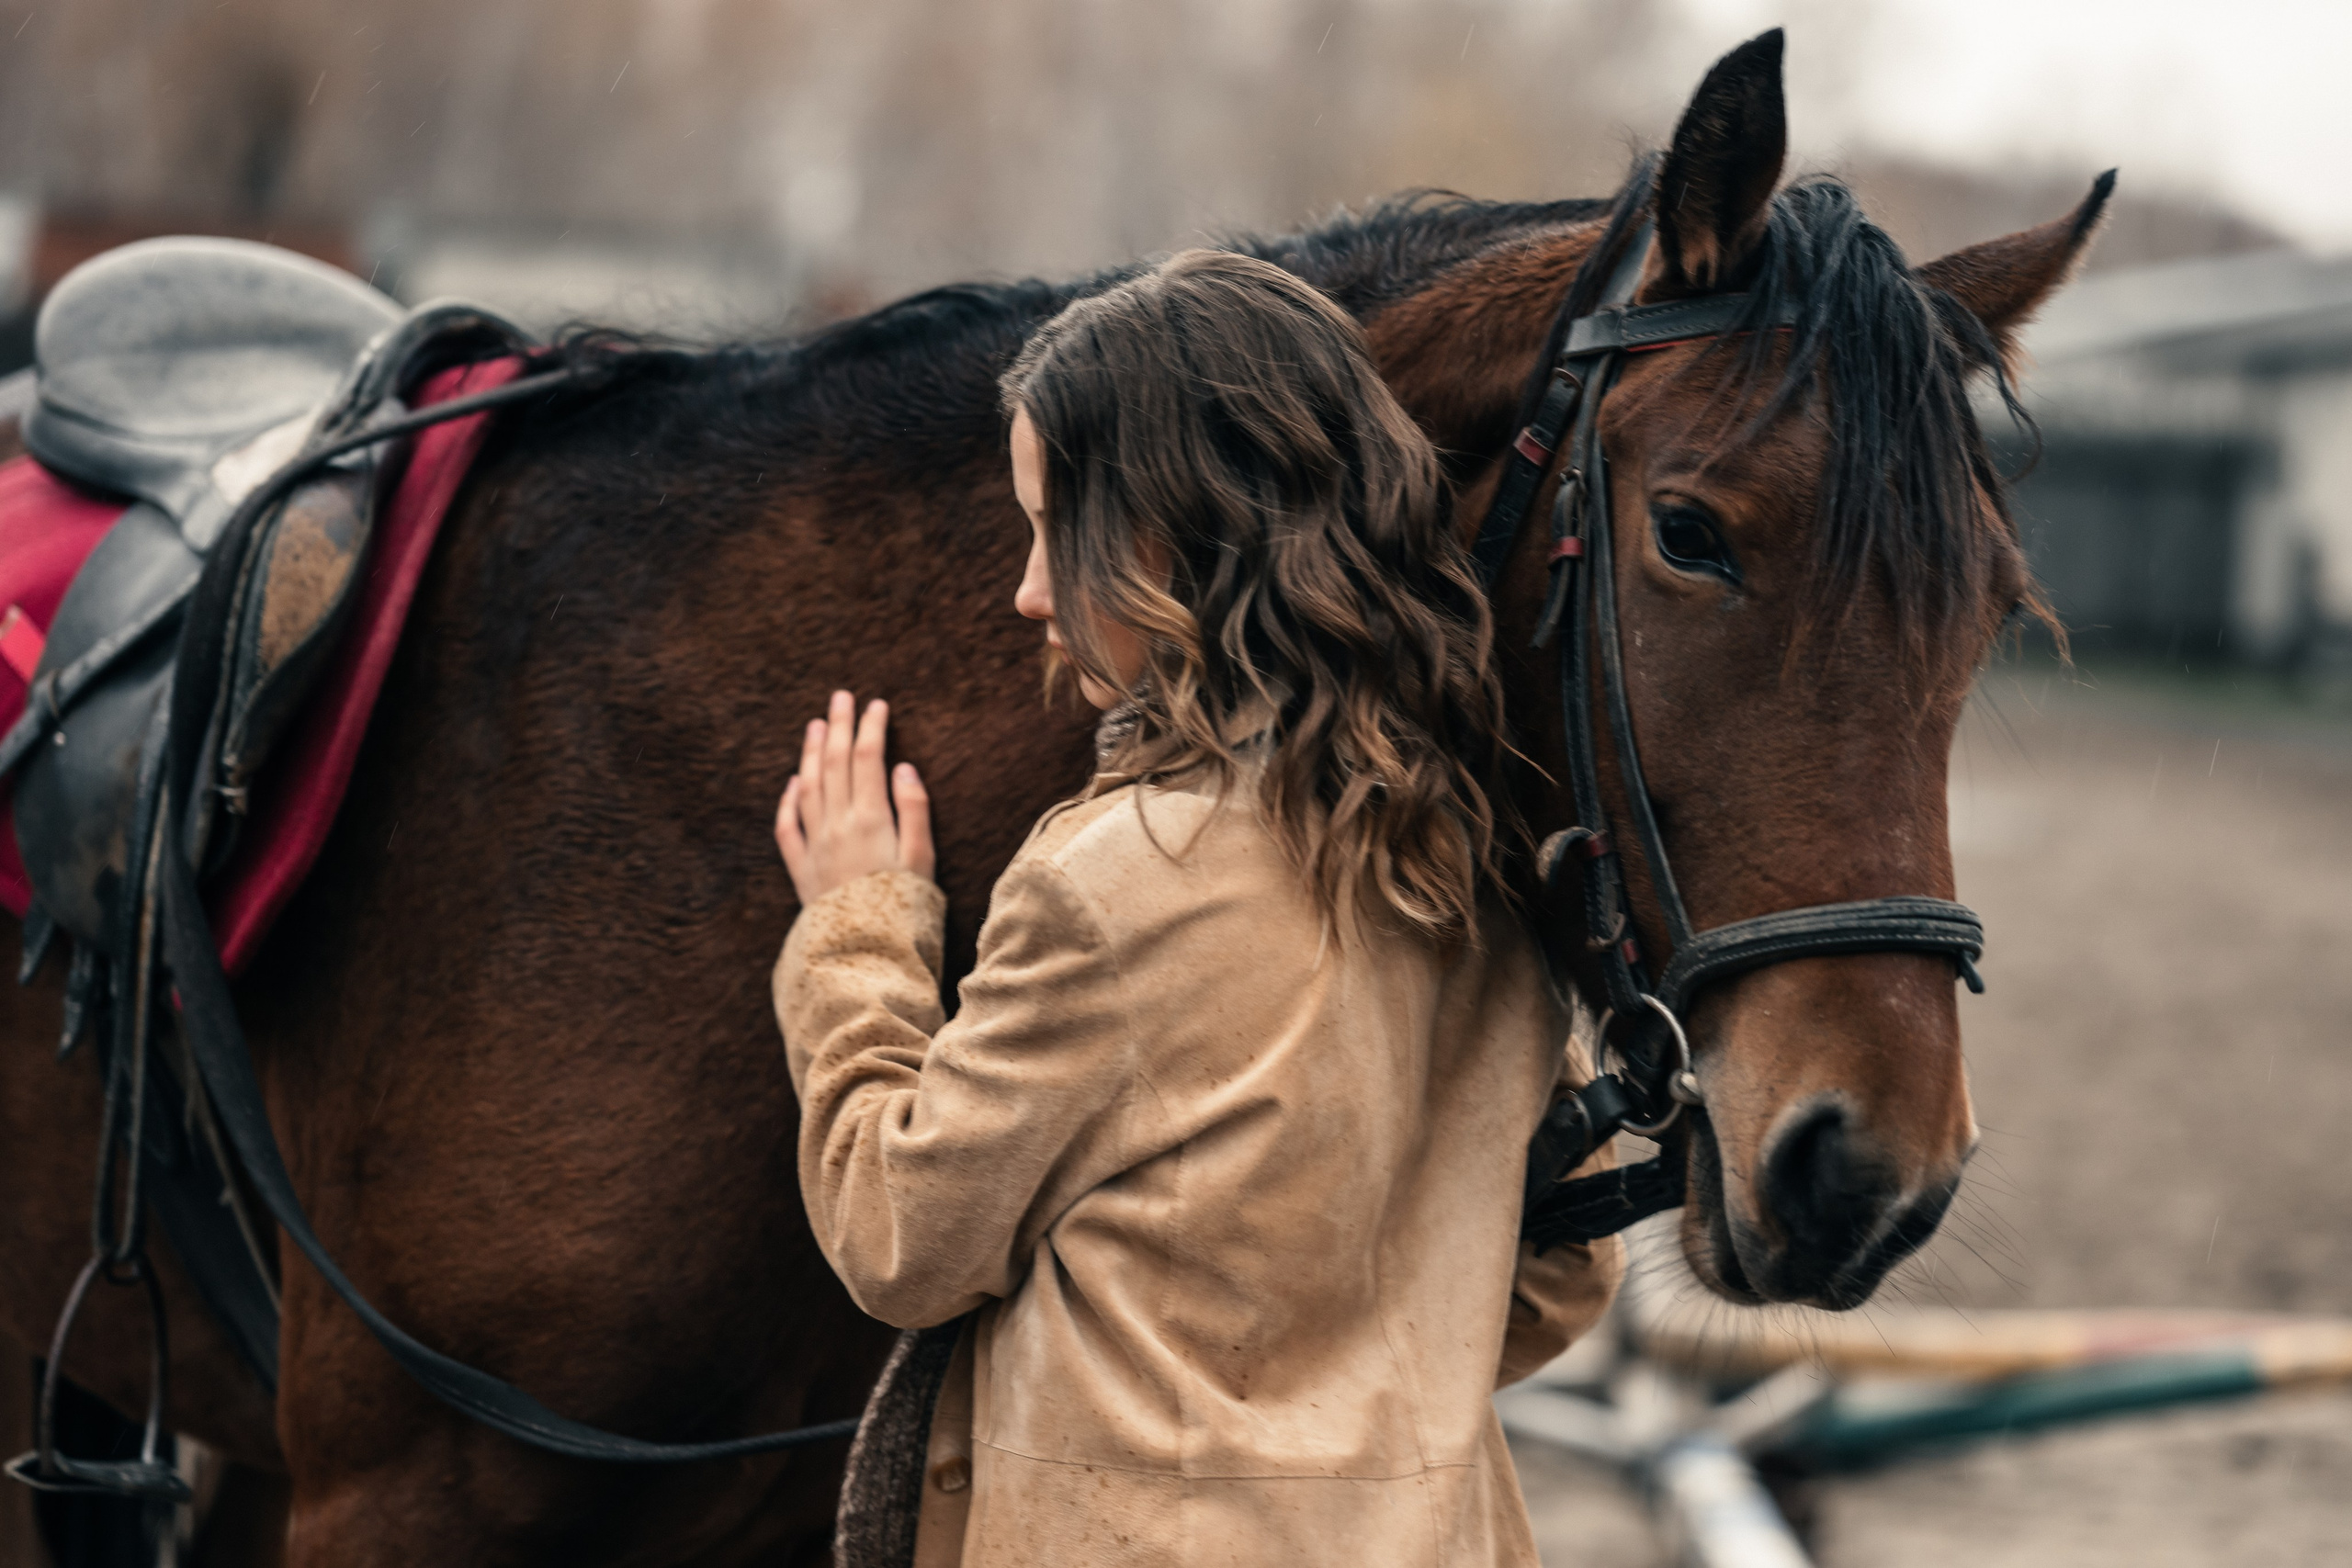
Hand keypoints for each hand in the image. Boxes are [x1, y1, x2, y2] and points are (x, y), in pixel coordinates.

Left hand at [774, 691, 934, 903]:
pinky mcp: (801, 869)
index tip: (877, 704)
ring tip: (816, 726)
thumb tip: (903, 768)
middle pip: (835, 764)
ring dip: (812, 753)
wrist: (864, 953)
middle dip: (839, 726)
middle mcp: (837, 826)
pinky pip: (787, 826)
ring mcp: (814, 846)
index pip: (868, 759)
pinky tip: (793, 782)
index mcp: (870, 819)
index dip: (871, 728)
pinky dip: (788, 800)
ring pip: (808, 787)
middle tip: (841, 697)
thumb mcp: (923, 859)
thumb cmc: (904, 908)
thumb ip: (914, 810)